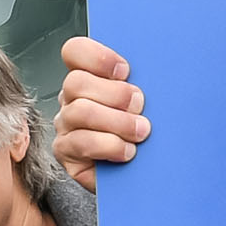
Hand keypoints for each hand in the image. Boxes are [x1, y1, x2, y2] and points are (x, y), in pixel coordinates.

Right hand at [52, 38, 148, 188]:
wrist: (143, 174)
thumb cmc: (144, 132)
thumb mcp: (147, 102)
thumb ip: (144, 82)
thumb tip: (160, 69)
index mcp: (89, 76)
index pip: (75, 51)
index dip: (97, 57)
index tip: (125, 70)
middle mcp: (72, 98)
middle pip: (76, 82)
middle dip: (114, 94)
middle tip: (139, 105)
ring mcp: (66, 125)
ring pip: (79, 112)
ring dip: (116, 122)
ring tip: (140, 132)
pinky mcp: (65, 152)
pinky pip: (81, 143)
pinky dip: (109, 146)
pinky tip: (127, 151)